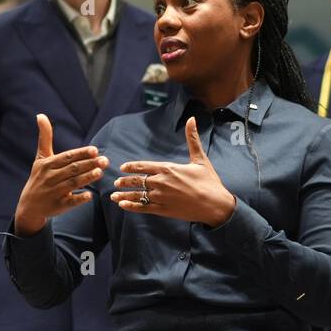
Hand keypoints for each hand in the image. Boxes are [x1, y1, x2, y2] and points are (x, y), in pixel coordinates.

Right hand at [12, 114, 108, 235]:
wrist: (28, 205)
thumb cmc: (39, 177)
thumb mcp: (40, 158)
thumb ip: (45, 137)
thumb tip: (40, 115)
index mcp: (48, 164)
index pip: (67, 157)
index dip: (81, 154)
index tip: (94, 150)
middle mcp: (50, 177)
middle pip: (72, 169)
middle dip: (89, 164)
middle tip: (105, 160)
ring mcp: (54, 192)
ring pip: (72, 183)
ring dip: (87, 178)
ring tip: (100, 172)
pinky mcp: (58, 206)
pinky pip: (70, 201)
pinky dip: (79, 198)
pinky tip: (90, 195)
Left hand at [110, 116, 235, 225]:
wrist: (216, 205)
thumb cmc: (209, 181)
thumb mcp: (200, 158)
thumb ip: (192, 139)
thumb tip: (191, 119)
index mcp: (168, 168)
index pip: (143, 166)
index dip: (131, 167)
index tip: (122, 168)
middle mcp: (161, 182)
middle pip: (137, 180)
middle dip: (125, 181)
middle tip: (116, 182)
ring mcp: (161, 197)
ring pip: (137, 195)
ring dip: (124, 195)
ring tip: (114, 196)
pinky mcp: (163, 210)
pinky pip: (143, 208)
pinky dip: (131, 206)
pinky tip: (123, 205)